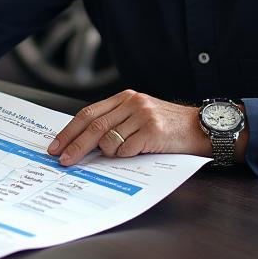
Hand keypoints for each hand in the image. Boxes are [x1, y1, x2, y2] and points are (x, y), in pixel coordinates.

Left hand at [47, 90, 207, 164]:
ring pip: (108, 139)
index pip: (88, 114)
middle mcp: (131, 103)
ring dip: (106, 153)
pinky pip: (126, 149)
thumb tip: (84, 143)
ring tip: (117, 155)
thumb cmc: (168, 126)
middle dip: (74, 146)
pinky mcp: (153, 130)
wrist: (201, 127)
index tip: (55, 146)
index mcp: (124, 97)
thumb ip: (115, 122)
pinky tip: (134, 154)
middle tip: (63, 160)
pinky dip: (124, 156)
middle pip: (93, 126)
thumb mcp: (139, 115)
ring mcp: (142, 115)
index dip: (69, 131)